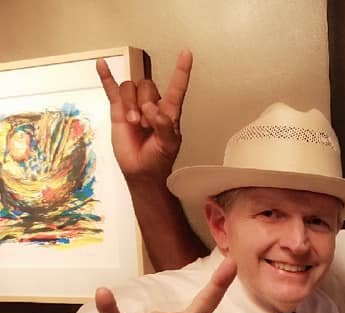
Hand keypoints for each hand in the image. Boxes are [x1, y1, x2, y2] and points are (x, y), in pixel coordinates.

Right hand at [97, 49, 191, 182]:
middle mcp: (152, 104)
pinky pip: (111, 88)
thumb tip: (152, 110)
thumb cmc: (159, 159)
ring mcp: (134, 105)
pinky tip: (102, 64)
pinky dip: (106, 76)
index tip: (187, 53)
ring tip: (134, 124)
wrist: (141, 171)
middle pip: (147, 86)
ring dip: (130, 104)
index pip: (177, 86)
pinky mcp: (117, 109)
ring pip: (130, 88)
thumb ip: (164, 126)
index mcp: (169, 111)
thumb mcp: (168, 145)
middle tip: (145, 126)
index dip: (181, 71)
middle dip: (144, 104)